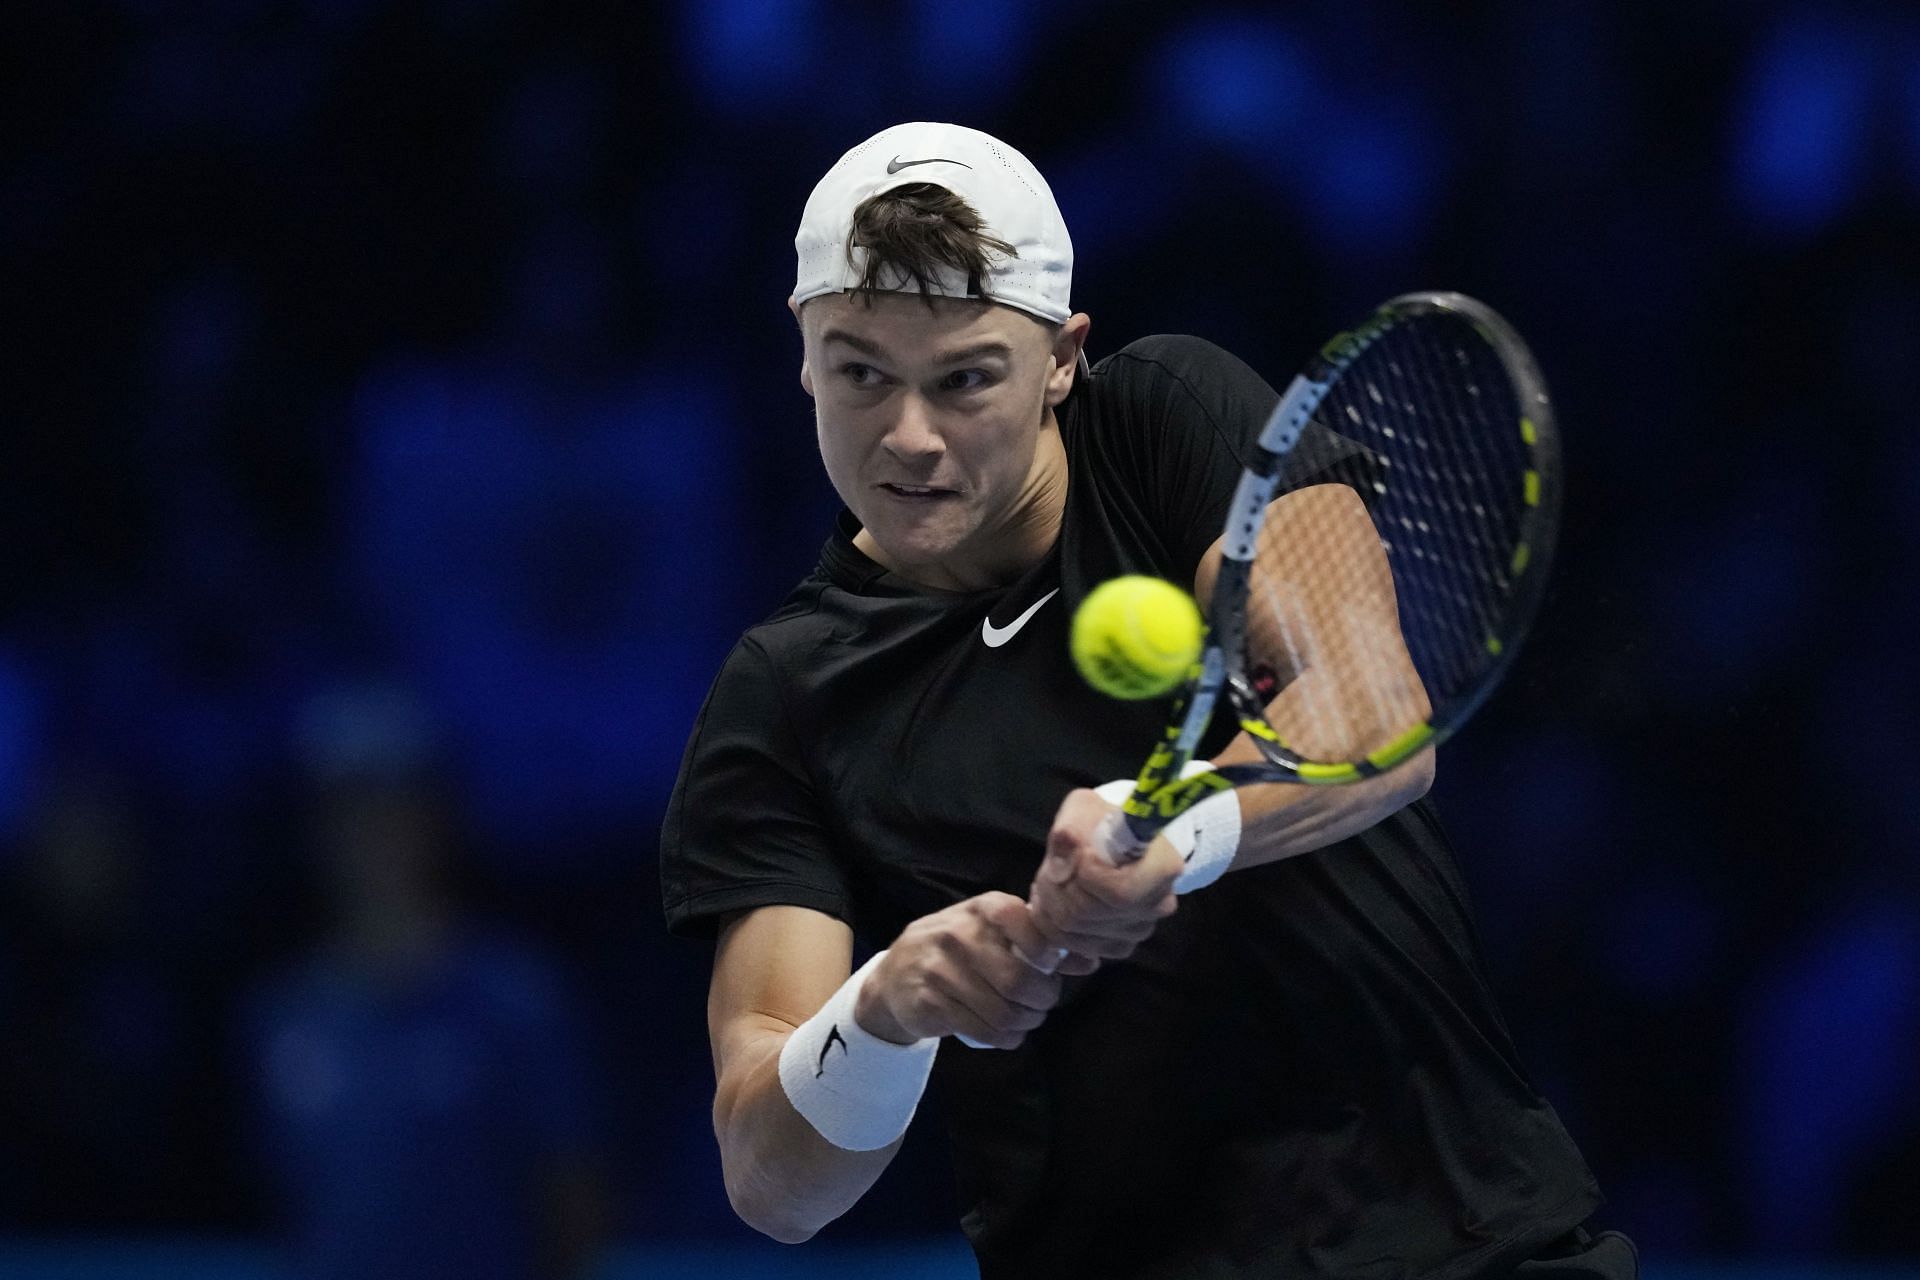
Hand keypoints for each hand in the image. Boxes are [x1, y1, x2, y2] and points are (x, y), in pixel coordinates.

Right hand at [853, 892, 1066, 1049]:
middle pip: (1022, 981)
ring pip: (1005, 1011)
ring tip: (1025, 1018)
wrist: (896, 975)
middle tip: (1040, 1003)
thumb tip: (1091, 960)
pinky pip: (985, 1031)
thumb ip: (1040, 943)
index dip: (1050, 956)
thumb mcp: (995, 933)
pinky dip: (1006, 1038)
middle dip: (1042, 1000)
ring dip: (1025, 1022)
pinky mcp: (931, 1002)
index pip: (1032, 927)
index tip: (1048, 969)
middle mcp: (960, 933)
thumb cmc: (959, 950)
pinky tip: (1006, 1033)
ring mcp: (942, 968)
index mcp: (985, 908)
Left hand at [1028, 788, 1181, 960]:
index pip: (1118, 892)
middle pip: (1089, 915)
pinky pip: (1079, 948)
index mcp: (1162, 866)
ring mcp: (1140, 929)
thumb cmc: (1104, 820)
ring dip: (1051, 909)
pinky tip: (1059, 903)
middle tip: (1047, 871)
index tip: (1072, 855)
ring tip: (1050, 884)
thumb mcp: (1085, 808)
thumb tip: (1061, 862)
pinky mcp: (1122, 944)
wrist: (1118, 841)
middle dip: (1055, 892)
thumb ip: (1071, 828)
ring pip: (1078, 934)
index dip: (1084, 877)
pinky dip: (1059, 928)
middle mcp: (1157, 905)